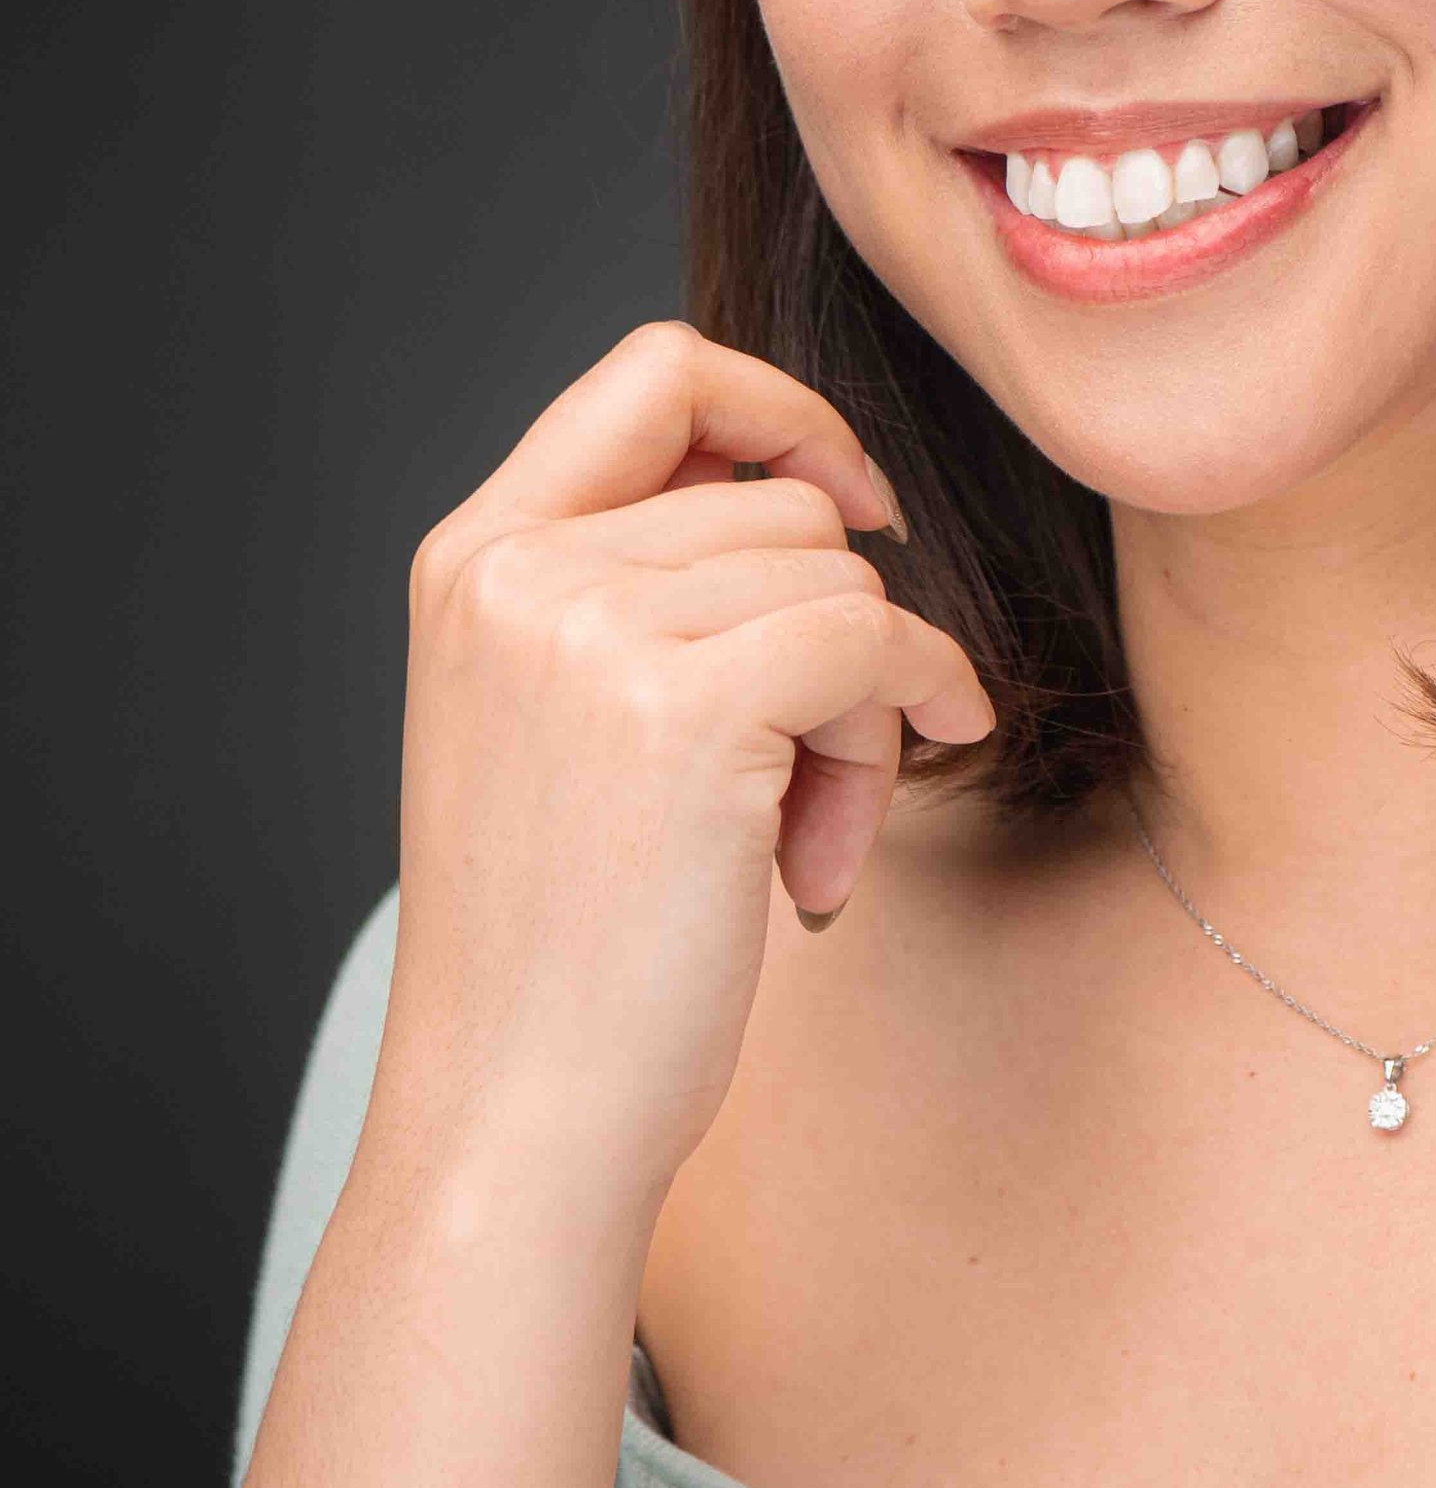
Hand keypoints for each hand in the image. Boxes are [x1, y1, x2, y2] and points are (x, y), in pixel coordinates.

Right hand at [382, 319, 994, 1197]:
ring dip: (862, 713)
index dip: (782, 412)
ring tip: (793, 844)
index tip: (853, 507)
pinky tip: (838, 856)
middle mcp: (517, 569)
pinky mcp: (686, 704)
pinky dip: (910, 723)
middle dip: (832, 637)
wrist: (516, 1117)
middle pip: (782, 503)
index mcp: (474, 557)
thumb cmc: (563, 948)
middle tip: (807, 785)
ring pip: (841, 581)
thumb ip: (639, 592)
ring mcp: (590, 627)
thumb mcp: (557, 721)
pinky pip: (877, 642)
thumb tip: (822, 494)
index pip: (655, 371)